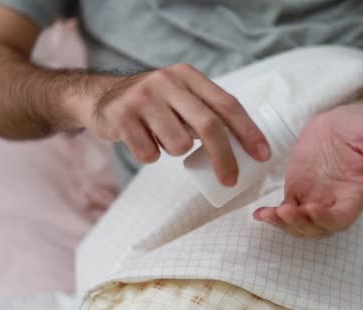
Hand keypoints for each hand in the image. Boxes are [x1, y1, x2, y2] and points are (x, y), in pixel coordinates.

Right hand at [83, 64, 270, 186]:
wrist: (100, 97)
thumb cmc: (152, 104)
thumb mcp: (179, 95)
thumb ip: (205, 111)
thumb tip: (242, 145)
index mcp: (188, 75)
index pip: (227, 104)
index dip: (248, 131)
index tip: (262, 155)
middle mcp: (167, 82)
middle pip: (208, 125)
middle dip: (225, 158)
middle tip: (231, 180)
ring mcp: (142, 98)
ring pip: (178, 144)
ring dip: (174, 151)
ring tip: (161, 138)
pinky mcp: (121, 116)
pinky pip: (149, 154)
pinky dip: (149, 155)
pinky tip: (141, 140)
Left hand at [253, 103, 362, 238]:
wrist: (343, 117)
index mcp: (355, 195)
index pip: (341, 218)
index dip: (326, 219)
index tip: (311, 209)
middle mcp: (335, 201)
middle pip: (317, 227)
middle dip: (300, 224)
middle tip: (285, 211)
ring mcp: (314, 197)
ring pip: (299, 223)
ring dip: (284, 224)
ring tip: (268, 215)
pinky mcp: (298, 189)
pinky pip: (285, 209)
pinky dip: (272, 215)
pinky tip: (259, 214)